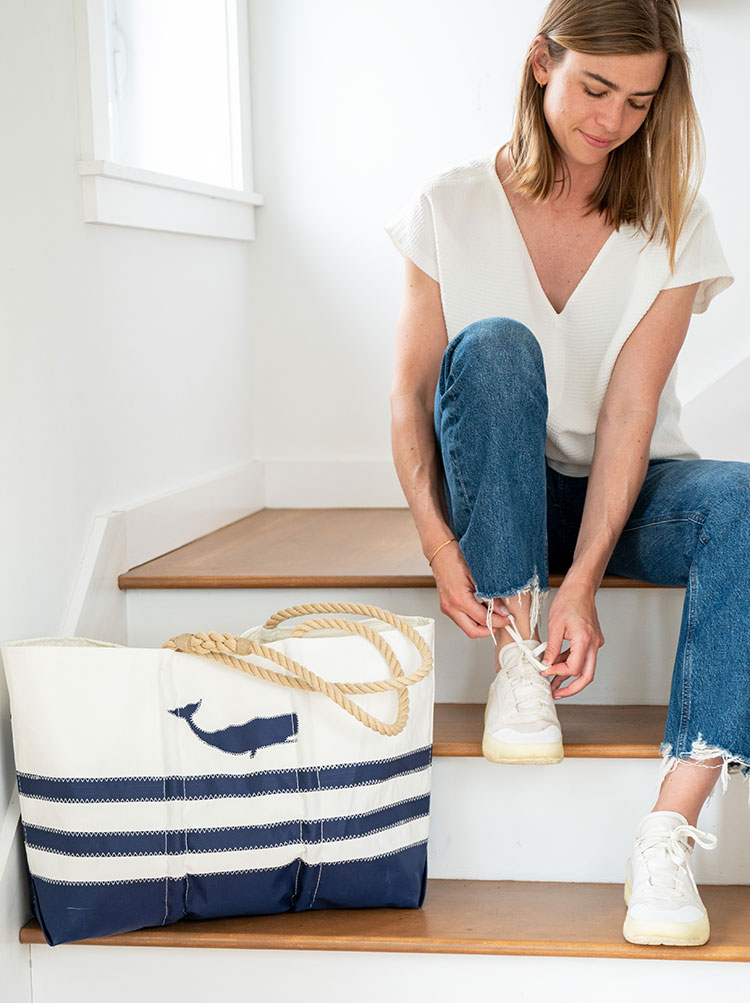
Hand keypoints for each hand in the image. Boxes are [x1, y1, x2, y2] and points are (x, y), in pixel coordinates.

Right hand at [430, 543, 510, 639]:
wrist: (439, 553)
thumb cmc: (455, 559)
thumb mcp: (478, 576)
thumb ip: (490, 596)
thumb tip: (502, 610)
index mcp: (458, 599)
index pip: (482, 620)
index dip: (498, 621)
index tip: (507, 618)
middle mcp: (450, 607)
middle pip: (473, 632)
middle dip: (489, 630)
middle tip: (502, 622)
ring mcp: (447, 608)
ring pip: (467, 628)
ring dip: (482, 625)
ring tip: (494, 615)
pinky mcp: (446, 607)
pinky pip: (462, 620)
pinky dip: (474, 619)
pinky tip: (483, 610)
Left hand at [540, 581, 604, 697]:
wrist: (581, 588)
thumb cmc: (568, 601)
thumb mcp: (555, 625)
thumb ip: (552, 648)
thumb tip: (546, 665)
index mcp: (585, 640)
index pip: (574, 668)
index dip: (558, 673)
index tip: (544, 672)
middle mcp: (594, 644)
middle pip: (587, 676)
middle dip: (572, 689)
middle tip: (556, 694)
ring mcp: (595, 643)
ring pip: (585, 668)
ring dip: (569, 676)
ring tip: (552, 683)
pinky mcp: (592, 640)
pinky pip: (583, 657)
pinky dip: (570, 663)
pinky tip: (557, 665)